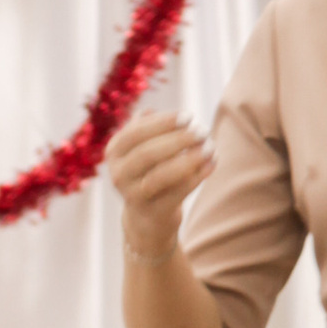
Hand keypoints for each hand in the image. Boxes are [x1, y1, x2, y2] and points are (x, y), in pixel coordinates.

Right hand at [107, 105, 213, 261]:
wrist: (147, 216)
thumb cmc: (149, 171)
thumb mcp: (141, 147)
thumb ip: (144, 128)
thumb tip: (150, 111)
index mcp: (114, 152)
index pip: (136, 133)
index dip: (163, 123)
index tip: (189, 116)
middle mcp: (118, 174)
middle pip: (147, 154)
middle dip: (177, 140)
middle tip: (202, 131)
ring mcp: (133, 196)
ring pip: (160, 176)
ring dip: (188, 159)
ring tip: (210, 147)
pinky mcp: (153, 212)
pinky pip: (177, 193)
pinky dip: (197, 177)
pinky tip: (212, 164)